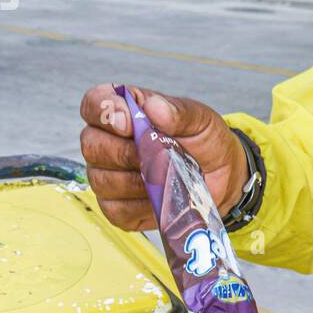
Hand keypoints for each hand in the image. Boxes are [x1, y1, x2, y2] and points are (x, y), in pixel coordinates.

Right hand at [79, 83, 248, 230]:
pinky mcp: (116, 208)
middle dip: (124, 152)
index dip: (105, 112)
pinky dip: (141, 205)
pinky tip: (161, 197)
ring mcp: (107, 176)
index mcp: (122, 111)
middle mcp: (106, 142)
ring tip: (166, 175)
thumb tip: (153, 106)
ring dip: (138, 180)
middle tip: (157, 156)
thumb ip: (178, 111)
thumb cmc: (204, 141)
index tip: (130, 124)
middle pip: (91, 145)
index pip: (93, 103)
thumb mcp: (200, 119)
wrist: (221, 176)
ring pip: (101, 180)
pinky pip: (116, 209)